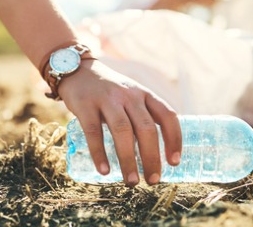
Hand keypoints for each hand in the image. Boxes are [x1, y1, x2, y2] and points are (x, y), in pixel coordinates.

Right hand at [59, 60, 181, 185]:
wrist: (78, 70)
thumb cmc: (110, 92)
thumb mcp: (132, 97)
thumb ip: (143, 118)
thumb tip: (154, 156)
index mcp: (144, 94)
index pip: (167, 115)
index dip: (174, 139)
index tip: (174, 162)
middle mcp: (129, 95)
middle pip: (146, 128)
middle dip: (151, 157)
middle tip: (152, 181)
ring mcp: (107, 99)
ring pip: (122, 131)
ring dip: (128, 159)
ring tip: (131, 181)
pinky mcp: (85, 105)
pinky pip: (94, 132)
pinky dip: (99, 153)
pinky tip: (104, 171)